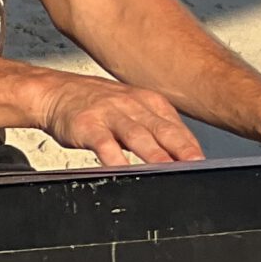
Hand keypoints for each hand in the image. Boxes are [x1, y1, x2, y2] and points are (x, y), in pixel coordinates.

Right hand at [39, 73, 203, 166]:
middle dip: (181, 148)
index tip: (203, 162)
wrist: (57, 92)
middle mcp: (134, 105)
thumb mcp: (135, 110)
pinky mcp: (88, 125)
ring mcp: (110, 114)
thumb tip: (184, 156)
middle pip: (162, 130)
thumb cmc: (100, 106)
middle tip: (196, 164)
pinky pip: (103, 143)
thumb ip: (157, 131)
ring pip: (137, 135)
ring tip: (167, 169)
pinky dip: (114, 157)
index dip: (191, 146)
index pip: (177, 127)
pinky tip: (122, 170)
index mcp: (150, 103)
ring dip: (154, 153)